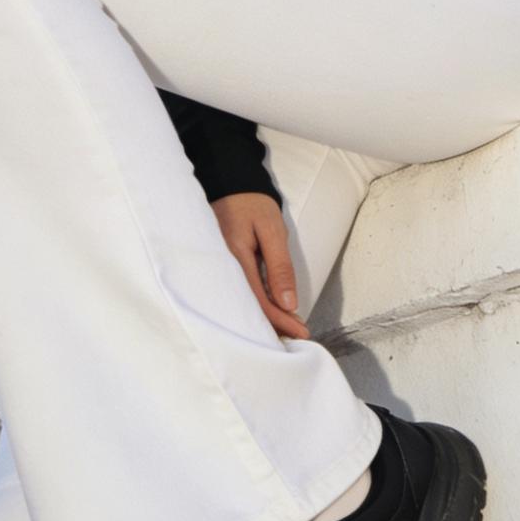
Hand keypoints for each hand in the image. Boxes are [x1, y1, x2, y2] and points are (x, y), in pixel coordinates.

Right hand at [209, 191, 311, 340]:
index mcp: (234, 259)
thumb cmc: (252, 204)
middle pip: (247, 309)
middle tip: (297, 336)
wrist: (229, 184)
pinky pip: (238, 292)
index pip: (259, 301)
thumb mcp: (272, 230)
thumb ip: (280, 267)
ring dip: (265, 317)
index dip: (281, 320)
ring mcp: (217, 269)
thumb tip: (288, 304)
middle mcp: (221, 269)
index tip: (302, 332)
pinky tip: (269, 310)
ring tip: (288, 328)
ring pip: (242, 303)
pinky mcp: (219, 268)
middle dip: (273, 326)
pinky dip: (255, 304)